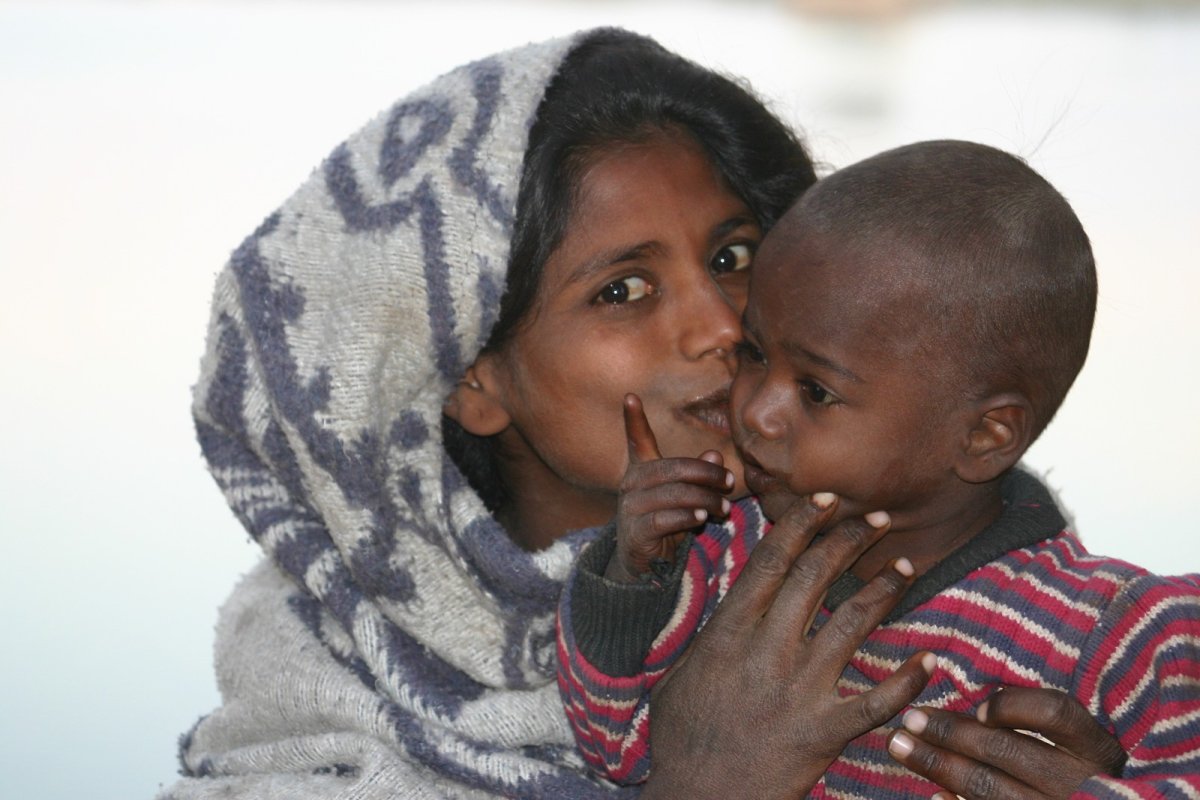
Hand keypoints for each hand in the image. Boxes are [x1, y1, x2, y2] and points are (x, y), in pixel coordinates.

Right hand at [605, 394, 733, 582]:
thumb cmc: (666, 522)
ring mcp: (631, 507)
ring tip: (724, 508)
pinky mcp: (636, 531)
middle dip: (707, 473)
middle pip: (674, 468)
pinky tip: (702, 518)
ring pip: (674, 494)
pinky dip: (687, 516)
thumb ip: (698, 475)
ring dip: (705, 499)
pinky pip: (665, 518)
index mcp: (642, 470)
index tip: (630, 396)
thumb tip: (716, 452)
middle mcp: (632, 484)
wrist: (643, 563)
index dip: (633, 419)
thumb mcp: (684, 496)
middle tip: (729, 482)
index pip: (637, 440)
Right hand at [640, 493, 934, 799]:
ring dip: (883, 588)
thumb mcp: (681, 673)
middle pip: (815, 576)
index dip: (802, 522)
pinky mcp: (824, 732)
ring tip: (905, 563)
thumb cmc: (683, 737)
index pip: (771, 559)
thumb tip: (733, 604)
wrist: (697, 799)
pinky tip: (931, 661)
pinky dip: (908, 682)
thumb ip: (712, 635)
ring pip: (852, 622)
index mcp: (728, 631)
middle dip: (849, 538)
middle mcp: (766, 650)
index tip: (825, 500)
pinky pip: (877, 701)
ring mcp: (798, 690)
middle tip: (874, 519)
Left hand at [887, 687, 1127, 798]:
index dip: (1014, 708)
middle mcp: (1080, 782)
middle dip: (950, 732)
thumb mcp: (1083, 746)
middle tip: (909, 719)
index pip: (1054, 713)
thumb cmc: (1086, 776)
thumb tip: (981, 712)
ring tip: (901, 747)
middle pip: (1006, 749)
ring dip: (939, 766)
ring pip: (990, 786)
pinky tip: (934, 795)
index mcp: (1094, 747)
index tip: (980, 709)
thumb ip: (1044, 722)